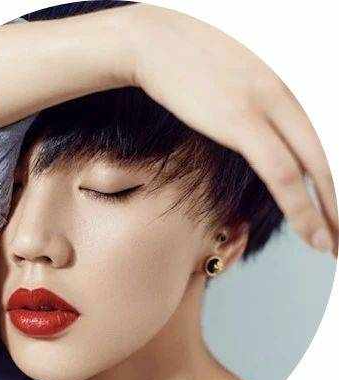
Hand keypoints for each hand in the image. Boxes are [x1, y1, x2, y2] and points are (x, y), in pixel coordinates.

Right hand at [125, 4, 337, 254]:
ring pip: (306, 172)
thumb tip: (235, 128)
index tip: (327, 212)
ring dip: (321, 214)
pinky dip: (299, 204)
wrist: (152, 42)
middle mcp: (280, 98)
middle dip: (333, 206)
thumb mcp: (219, 80)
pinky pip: (280, 170)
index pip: (311, 146)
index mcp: (277, 90)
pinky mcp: (241, 121)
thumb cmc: (179, 61)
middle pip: (319, 161)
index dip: (324, 184)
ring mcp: (262, 109)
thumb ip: (238, 104)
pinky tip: (310, 228)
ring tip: (329, 246)